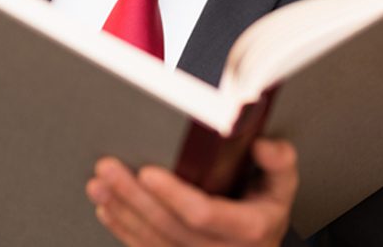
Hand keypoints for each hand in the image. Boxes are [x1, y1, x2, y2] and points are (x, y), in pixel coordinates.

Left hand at [86, 139, 297, 246]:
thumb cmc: (267, 213)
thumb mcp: (284, 185)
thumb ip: (279, 162)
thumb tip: (263, 146)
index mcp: (249, 229)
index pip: (203, 214)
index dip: (172, 195)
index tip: (149, 173)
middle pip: (167, 227)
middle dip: (133, 197)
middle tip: (109, 170)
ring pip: (151, 241)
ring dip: (121, 211)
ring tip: (99, 184)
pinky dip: (122, 228)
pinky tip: (107, 208)